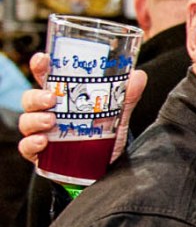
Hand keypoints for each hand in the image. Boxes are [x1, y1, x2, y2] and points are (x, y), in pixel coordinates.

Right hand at [17, 51, 145, 167]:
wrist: (104, 167)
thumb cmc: (103, 136)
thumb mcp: (116, 116)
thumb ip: (126, 97)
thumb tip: (138, 75)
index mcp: (62, 98)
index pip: (45, 78)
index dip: (40, 67)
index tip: (43, 59)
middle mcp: (47, 113)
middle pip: (30, 99)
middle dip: (36, 97)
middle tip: (51, 99)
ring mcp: (41, 133)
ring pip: (26, 121)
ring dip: (35, 119)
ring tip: (51, 122)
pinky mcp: (40, 154)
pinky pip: (26, 147)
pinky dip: (31, 144)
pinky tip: (43, 142)